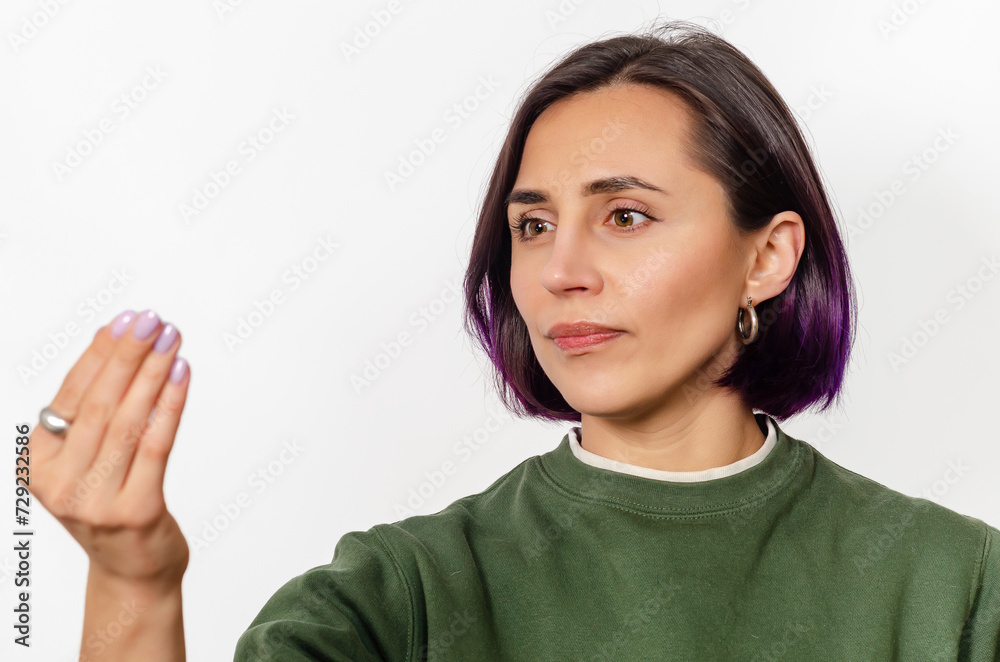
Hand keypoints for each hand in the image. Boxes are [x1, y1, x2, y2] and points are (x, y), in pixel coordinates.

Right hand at [27, 309, 191, 590]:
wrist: (132, 572)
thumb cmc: (112, 502)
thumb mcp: (90, 455)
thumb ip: (95, 403)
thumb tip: (110, 336)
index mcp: (39, 463)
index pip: (72, 395)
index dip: (100, 353)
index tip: (125, 318)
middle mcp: (60, 483)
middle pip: (99, 403)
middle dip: (128, 355)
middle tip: (152, 319)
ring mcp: (96, 500)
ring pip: (127, 420)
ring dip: (152, 373)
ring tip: (171, 339)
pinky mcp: (136, 511)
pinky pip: (155, 444)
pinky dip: (170, 405)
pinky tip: (182, 375)